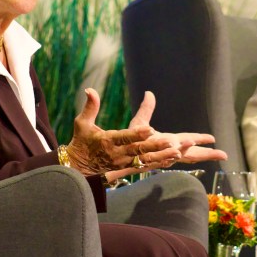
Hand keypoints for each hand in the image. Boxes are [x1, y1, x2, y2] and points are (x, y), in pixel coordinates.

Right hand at [66, 89, 181, 174]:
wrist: (78, 167)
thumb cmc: (81, 141)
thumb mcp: (81, 123)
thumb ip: (90, 107)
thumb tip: (90, 89)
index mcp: (107, 141)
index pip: (124, 137)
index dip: (137, 134)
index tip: (149, 129)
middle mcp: (117, 153)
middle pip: (138, 150)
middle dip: (155, 146)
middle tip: (171, 142)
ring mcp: (123, 162)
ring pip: (145, 160)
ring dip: (162, 156)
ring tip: (177, 152)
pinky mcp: (128, 167)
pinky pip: (146, 165)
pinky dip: (160, 162)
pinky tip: (174, 157)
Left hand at [128, 92, 227, 163]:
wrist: (118, 152)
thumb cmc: (130, 140)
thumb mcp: (140, 122)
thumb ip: (146, 109)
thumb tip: (149, 93)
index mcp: (169, 141)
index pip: (189, 140)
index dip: (201, 139)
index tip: (213, 139)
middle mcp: (168, 150)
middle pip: (192, 153)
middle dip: (207, 154)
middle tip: (223, 155)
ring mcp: (162, 156)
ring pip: (181, 155)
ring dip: (190, 151)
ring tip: (207, 148)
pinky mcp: (153, 159)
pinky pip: (165, 158)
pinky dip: (173, 156)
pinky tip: (178, 151)